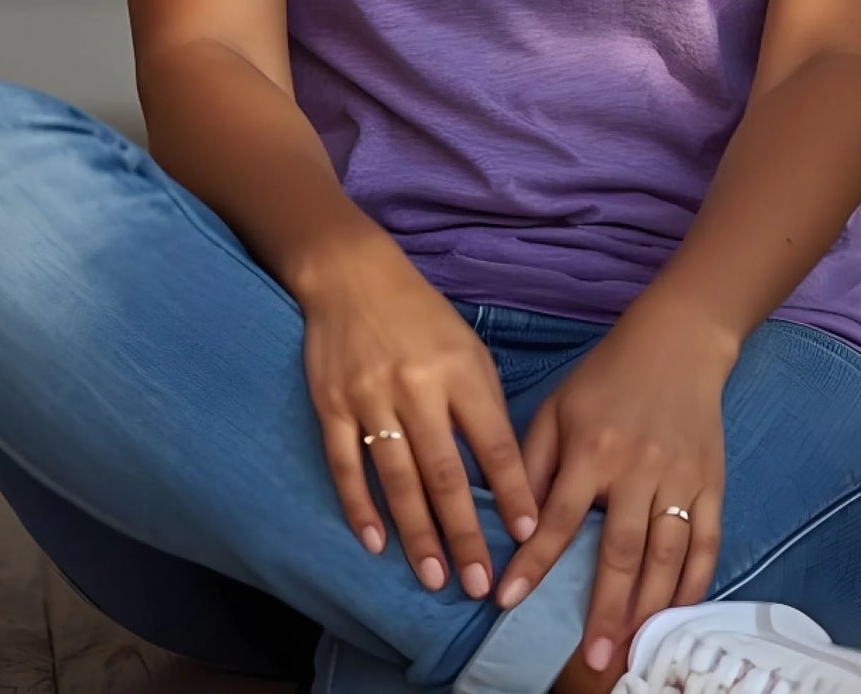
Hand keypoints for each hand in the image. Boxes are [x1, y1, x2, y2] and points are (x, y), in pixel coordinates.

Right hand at [295, 225, 538, 596]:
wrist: (352, 276)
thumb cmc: (422, 316)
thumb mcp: (468, 348)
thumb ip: (485, 404)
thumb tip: (505, 471)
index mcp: (459, 371)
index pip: (493, 442)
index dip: (512, 490)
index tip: (528, 534)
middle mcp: (417, 387)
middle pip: (444, 472)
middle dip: (464, 533)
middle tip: (479, 585)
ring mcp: (371, 398)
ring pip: (396, 478)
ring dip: (417, 533)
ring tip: (435, 577)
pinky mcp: (332, 404)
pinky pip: (346, 465)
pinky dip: (360, 507)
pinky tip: (375, 544)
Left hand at [495, 296, 736, 673]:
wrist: (678, 342)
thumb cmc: (607, 376)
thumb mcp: (557, 407)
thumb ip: (534, 462)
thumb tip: (516, 520)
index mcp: (593, 447)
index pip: (560, 518)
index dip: (534, 562)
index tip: (507, 600)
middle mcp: (638, 467)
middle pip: (621, 550)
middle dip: (604, 609)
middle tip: (591, 659)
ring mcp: (680, 477)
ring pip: (666, 554)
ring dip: (648, 608)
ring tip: (629, 649)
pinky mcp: (712, 482)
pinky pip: (706, 542)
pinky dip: (694, 582)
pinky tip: (677, 613)